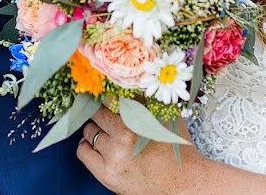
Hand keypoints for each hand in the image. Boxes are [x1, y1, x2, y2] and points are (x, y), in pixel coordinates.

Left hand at [77, 106, 203, 194]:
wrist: (182, 183)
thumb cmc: (175, 147)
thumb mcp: (165, 116)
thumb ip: (144, 99)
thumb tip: (125, 82)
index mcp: (137, 119)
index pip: (108, 98)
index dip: (106, 94)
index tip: (105, 94)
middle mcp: (123, 137)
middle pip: (96, 113)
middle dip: (101, 110)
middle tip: (107, 112)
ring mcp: (113, 157)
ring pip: (89, 131)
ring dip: (96, 128)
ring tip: (108, 130)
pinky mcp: (106, 175)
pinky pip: (83, 152)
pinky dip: (86, 145)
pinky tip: (96, 143)